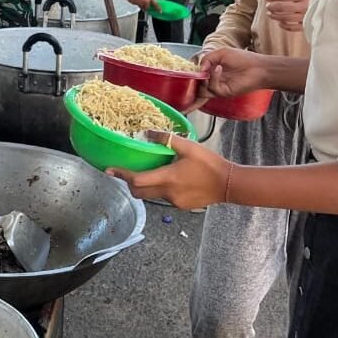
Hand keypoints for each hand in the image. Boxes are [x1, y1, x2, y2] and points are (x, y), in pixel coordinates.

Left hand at [107, 131, 230, 209]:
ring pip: (151, 196)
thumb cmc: (210, 163)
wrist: (230, 184)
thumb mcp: (188, 147)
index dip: (121, 175)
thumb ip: (167, 139)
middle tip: (127, 172)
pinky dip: (160, 190)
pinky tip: (170, 180)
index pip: (137, 180)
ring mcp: (174, 202)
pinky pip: (164, 198)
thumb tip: (148, 132)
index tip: (108, 170)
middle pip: (139, 192)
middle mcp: (167, 193)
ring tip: (150, 172)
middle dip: (130, 183)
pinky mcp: (181, 205)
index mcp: (167, 178)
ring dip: (146, 186)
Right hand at [196, 47, 270, 102]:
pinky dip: (213, 78)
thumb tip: (199, 69)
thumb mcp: (221, 53)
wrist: (259, 68)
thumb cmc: (243, 59)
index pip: (196, 78)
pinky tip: (218, 69)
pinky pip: (212, 88)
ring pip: (201, 89)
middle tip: (191, 75)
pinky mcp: (224, 92)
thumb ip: (207, 58)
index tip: (183, 75)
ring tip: (210, 68)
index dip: (189, 78)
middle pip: (196, 87)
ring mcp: (218, 88)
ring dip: (203, 79)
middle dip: (191, 83)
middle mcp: (213, 81)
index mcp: (211, 72)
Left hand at [263, 0, 313, 32]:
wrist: (330, 8)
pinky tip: (279, 23)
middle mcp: (303, 6)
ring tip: (269, 14)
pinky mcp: (306, 25)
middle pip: (283, 7)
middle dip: (272, 7)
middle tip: (267, 6)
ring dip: (275, 16)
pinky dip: (284, 25)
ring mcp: (305, 16)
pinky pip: (293, 27)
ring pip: (286, 18)